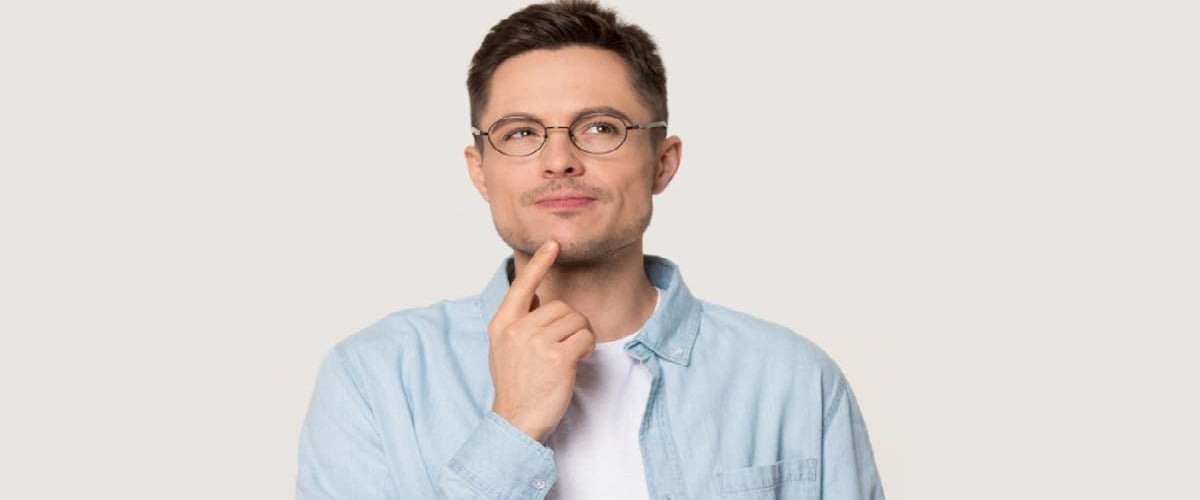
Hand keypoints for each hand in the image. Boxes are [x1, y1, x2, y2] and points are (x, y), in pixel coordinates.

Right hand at [487, 240, 595, 442]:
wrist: (516, 421)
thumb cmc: (515, 386)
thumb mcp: (504, 349)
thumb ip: (518, 322)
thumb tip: (538, 298)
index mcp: (501, 324)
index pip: (522, 285)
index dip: (540, 263)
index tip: (553, 243)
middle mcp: (517, 329)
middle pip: (560, 306)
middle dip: (569, 324)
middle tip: (564, 346)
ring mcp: (537, 342)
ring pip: (575, 320)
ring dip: (580, 336)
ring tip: (568, 356)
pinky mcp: (558, 357)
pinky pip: (585, 338)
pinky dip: (587, 348)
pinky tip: (577, 362)